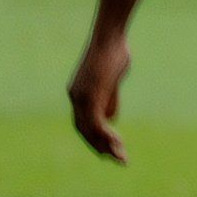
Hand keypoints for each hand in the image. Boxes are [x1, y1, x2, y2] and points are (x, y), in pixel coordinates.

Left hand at [69, 31, 129, 162]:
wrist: (109, 37)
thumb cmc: (114, 52)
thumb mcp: (112, 79)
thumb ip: (109, 98)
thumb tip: (110, 119)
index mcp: (78, 94)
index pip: (83, 123)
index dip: (94, 138)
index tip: (108, 150)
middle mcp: (75, 98)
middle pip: (83, 130)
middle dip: (99, 147)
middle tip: (115, 160)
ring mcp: (81, 98)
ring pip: (89, 130)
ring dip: (106, 146)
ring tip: (121, 158)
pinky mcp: (90, 96)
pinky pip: (96, 123)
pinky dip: (107, 136)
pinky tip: (118, 143)